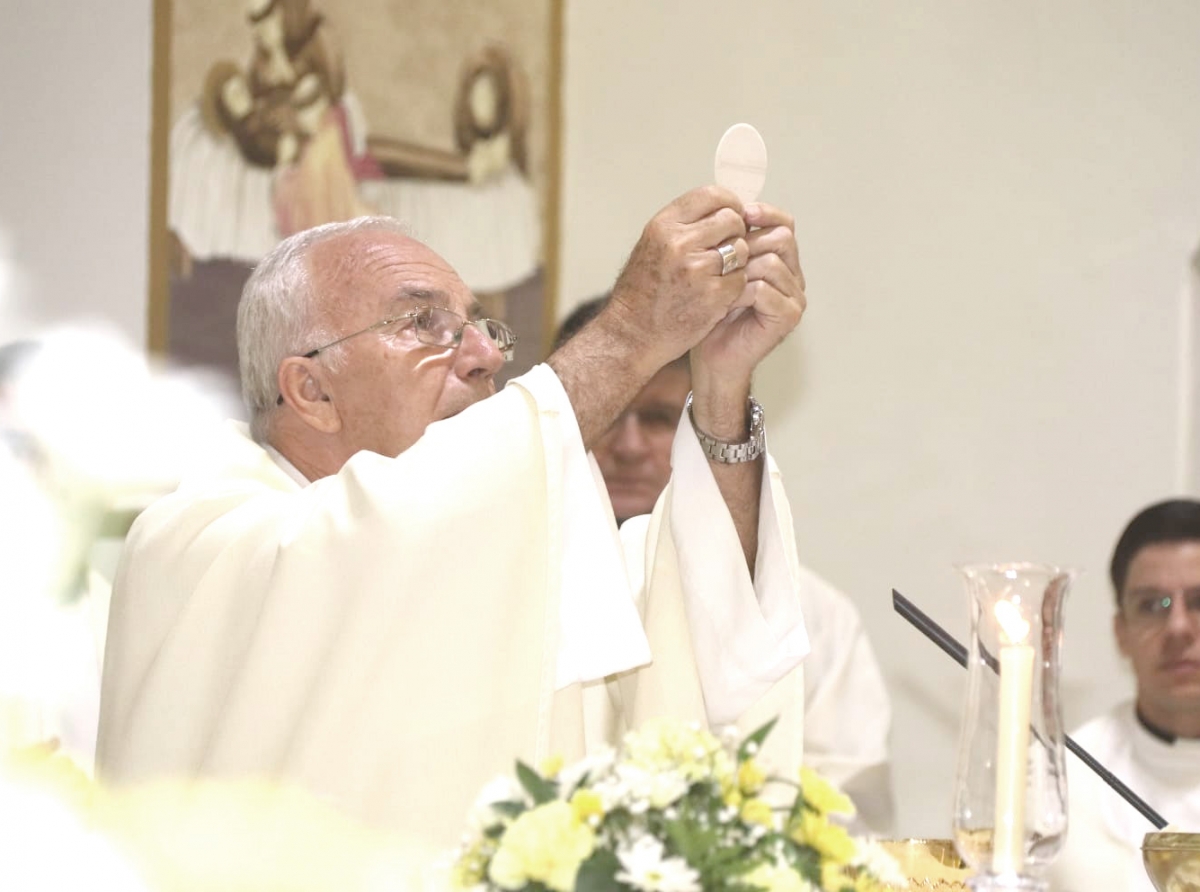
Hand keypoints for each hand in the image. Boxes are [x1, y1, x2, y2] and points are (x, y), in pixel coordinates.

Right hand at [602, 186, 750, 369]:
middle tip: (727, 249)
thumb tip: (722, 208)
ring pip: (741, 250)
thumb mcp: (652, 246)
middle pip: (732, 220)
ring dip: (737, 262)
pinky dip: (735, 287)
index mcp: (664, 225)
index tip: (734, 214)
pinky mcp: (712, 295)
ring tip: (718, 274)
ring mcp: (697, 269)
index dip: (729, 203)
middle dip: (736, 234)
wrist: (632, 334)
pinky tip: (718, 294)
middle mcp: (679, 243)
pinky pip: (741, 279)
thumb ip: (683, 226)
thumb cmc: (642, 292)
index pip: (711, 195)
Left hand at [688, 203, 804, 437]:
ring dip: (740, 270)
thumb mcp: (717, 270)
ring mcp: (795, 297)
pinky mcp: (789, 317)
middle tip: (724, 254)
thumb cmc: (710, 314)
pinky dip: (740, 292)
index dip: (763, 213)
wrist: (709, 356)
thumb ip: (729, 242)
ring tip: (720, 284)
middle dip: (748, 242)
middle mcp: (794, 276)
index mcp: (781, 260)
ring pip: (772, 261)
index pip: (783, 223)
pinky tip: (724, 302)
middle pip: (782, 237)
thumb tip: (725, 201)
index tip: (739, 211)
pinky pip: (765, 290)